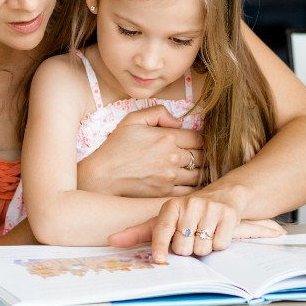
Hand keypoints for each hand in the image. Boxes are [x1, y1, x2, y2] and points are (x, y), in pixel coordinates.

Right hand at [77, 105, 201, 197]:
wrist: (103, 175)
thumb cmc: (116, 147)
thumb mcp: (133, 120)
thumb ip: (158, 113)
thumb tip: (178, 121)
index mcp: (167, 137)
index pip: (199, 138)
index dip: (200, 139)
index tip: (195, 141)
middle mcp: (173, 157)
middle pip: (202, 156)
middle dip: (202, 155)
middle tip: (199, 155)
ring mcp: (171, 177)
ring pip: (199, 174)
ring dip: (201, 171)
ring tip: (196, 168)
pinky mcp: (166, 192)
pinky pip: (190, 190)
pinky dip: (194, 187)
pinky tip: (190, 183)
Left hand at [106, 195, 285, 263]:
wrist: (222, 195)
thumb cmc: (187, 213)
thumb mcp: (163, 219)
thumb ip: (138, 232)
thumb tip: (111, 241)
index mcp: (170, 207)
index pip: (162, 230)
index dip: (160, 247)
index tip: (159, 260)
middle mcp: (189, 205)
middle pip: (183, 247)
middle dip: (186, 250)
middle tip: (189, 238)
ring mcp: (210, 209)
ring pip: (202, 248)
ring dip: (202, 248)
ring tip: (202, 234)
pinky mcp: (228, 215)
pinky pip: (219, 245)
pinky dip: (218, 244)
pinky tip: (216, 232)